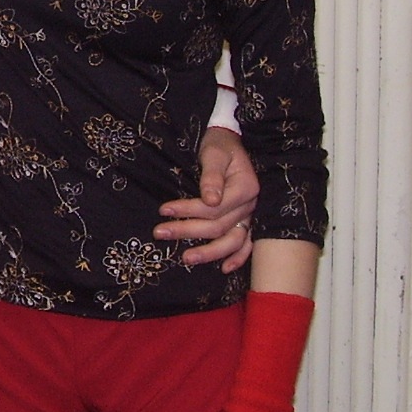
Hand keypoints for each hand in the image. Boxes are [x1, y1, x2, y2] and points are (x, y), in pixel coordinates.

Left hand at [156, 127, 257, 270]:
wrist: (229, 143)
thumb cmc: (220, 146)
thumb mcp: (214, 153)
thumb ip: (212, 176)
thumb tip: (210, 200)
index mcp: (245, 188)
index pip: (214, 208)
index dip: (188, 211)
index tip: (164, 210)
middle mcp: (251, 205)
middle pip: (219, 226)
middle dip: (188, 231)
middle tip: (160, 233)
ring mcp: (250, 215)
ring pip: (233, 241)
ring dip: (210, 253)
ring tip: (185, 258)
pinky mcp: (246, 220)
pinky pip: (247, 244)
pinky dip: (238, 258)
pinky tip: (224, 269)